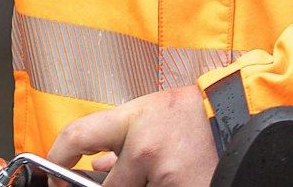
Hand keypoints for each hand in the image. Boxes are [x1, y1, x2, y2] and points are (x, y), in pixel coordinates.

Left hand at [46, 85, 217, 186]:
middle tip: (133, 175)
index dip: (57, 159)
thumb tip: (96, 172)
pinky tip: (173, 178)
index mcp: (133, 120)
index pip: (78, 136)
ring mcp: (164, 177)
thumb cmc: (193, 113)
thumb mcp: (151, 112)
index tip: (52, 173)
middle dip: (114, 186)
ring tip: (164, 171)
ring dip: (142, 186)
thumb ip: (120, 139)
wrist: (240, 116)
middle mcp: (144, 151)